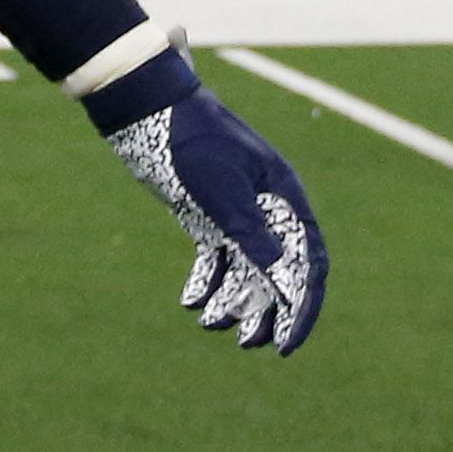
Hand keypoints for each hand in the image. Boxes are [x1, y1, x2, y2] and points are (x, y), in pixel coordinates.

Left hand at [98, 64, 328, 355]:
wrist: (145, 106)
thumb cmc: (189, 143)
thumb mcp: (221, 192)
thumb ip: (253, 235)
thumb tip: (288, 282)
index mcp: (283, 198)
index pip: (307, 263)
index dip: (302, 308)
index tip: (286, 345)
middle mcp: (266, 208)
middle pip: (278, 273)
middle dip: (266, 312)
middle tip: (246, 344)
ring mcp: (235, 211)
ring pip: (245, 269)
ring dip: (233, 301)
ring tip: (211, 324)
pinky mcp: (206, 214)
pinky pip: (216, 258)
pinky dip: (208, 281)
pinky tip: (191, 301)